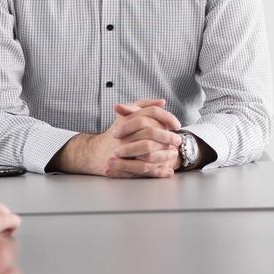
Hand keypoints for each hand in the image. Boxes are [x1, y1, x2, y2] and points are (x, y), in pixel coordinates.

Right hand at [48, 99, 179, 178]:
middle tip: (178, 141)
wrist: (95, 153)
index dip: (167, 118)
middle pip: (150, 132)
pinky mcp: (122, 165)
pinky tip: (168, 171)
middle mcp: (124, 133)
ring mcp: (122, 149)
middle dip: (168, 137)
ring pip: (148, 151)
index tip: (177, 125)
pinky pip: (143, 168)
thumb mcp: (127, 115)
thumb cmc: (115, 133)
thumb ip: (144, 106)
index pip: (150, 113)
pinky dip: (158, 171)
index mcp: (127, 119)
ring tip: (174, 155)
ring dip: (164, 154)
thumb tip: (162, 102)